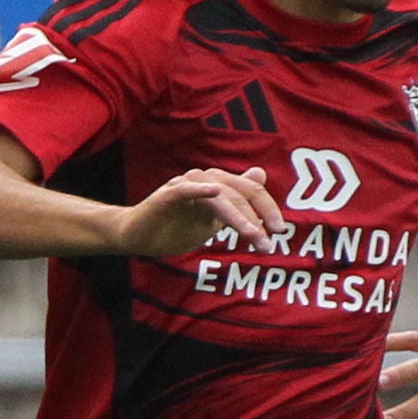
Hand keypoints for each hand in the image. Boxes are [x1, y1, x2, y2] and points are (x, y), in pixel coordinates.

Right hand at [107, 164, 286, 258]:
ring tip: (252, 236)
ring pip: (219, 198)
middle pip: (239, 195)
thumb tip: (260, 174)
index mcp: (218, 184)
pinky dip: (199, 189)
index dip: (268, 209)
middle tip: (268, 245)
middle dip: (256, 220)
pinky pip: (185, 190)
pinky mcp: (167, 196)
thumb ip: (237, 200)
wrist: (137, 236)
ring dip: (238, 217)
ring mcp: (185, 186)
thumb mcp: (213, 218)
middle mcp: (205, 180)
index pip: (251, 191)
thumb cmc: (175, 226)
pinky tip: (214, 191)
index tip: (280, 231)